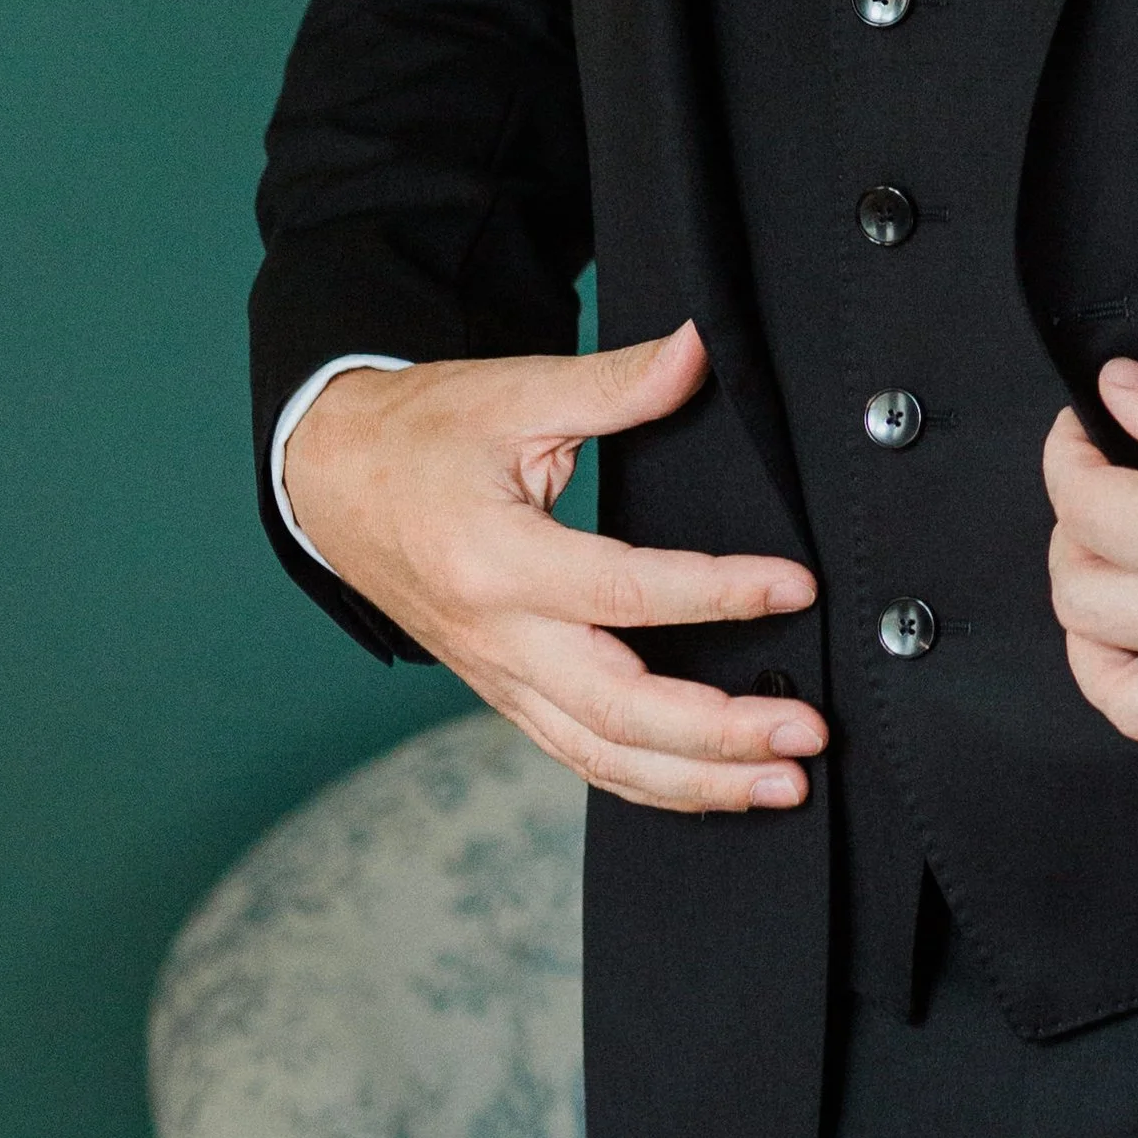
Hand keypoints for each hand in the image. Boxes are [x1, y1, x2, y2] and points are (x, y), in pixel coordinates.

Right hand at [283, 323, 824, 813]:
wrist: (333, 482)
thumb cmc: (424, 434)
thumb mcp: (515, 391)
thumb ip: (615, 383)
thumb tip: (699, 349)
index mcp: (498, 561)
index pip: (625, 593)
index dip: (718, 594)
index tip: (795, 587)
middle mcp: (498, 638)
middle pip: (617, 711)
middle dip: (719, 735)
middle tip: (805, 732)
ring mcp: (499, 677)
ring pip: (602, 756)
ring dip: (697, 781)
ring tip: (782, 783)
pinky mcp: (505, 692)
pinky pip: (581, 754)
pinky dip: (649, 781)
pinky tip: (712, 788)